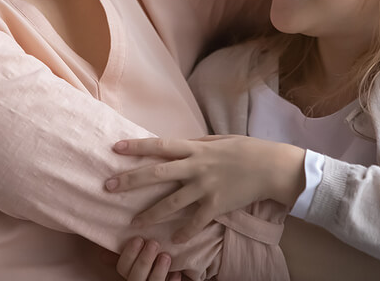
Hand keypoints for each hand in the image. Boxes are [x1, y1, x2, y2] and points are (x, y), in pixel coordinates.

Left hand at [106, 135, 304, 241]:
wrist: (270, 167)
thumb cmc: (245, 150)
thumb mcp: (218, 140)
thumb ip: (195, 143)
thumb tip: (175, 143)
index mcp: (195, 148)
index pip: (160, 145)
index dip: (137, 146)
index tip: (115, 148)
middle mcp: (196, 166)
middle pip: (156, 173)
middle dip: (131, 180)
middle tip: (108, 186)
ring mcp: (205, 187)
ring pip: (171, 202)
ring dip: (150, 213)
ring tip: (133, 222)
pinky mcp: (216, 204)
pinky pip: (195, 221)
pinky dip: (184, 231)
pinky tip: (173, 240)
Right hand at [116, 237, 181, 280]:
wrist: (160, 279)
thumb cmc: (151, 264)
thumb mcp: (141, 257)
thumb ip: (138, 250)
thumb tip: (134, 228)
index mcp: (131, 273)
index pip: (123, 267)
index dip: (129, 254)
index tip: (138, 239)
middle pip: (135, 277)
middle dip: (144, 260)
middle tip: (153, 243)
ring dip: (158, 271)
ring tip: (166, 256)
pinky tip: (176, 272)